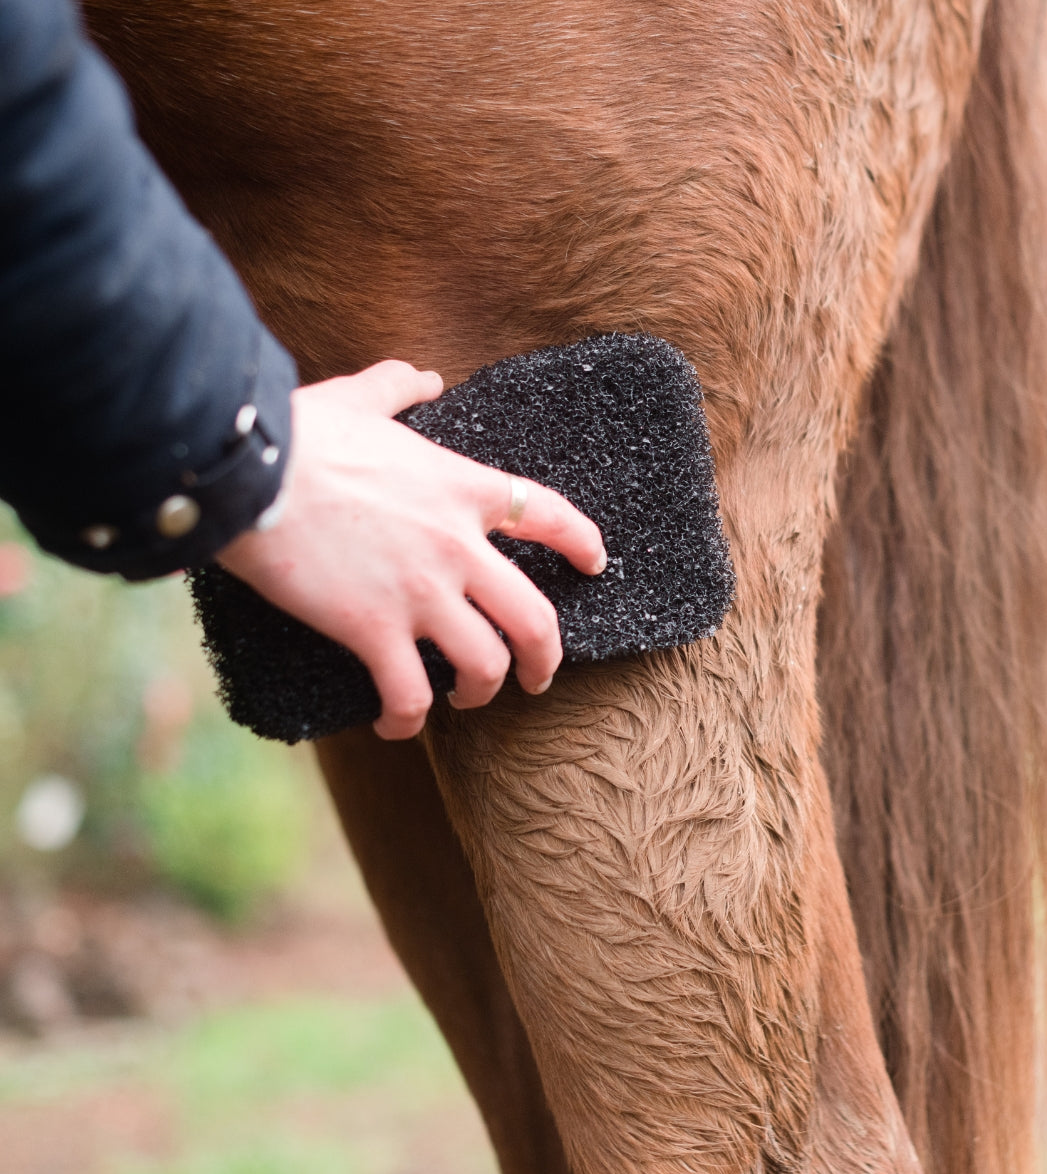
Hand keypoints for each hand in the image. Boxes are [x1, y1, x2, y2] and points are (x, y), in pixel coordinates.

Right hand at [216, 360, 606, 738]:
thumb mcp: (358, 397)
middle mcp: (458, 547)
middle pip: (536, 620)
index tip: (595, 563)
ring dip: (482, 692)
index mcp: (463, 488)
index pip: (549, 516)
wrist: (250, 472)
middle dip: (547, 658)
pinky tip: (393, 724)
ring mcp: (422, 593)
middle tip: (538, 677)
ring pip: (486, 666)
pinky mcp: (374, 630)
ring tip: (465, 699)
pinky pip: (410, 696)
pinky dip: (407, 721)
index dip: (582, 543)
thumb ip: (398, 387)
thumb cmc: (300, 434)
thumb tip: (423, 376)